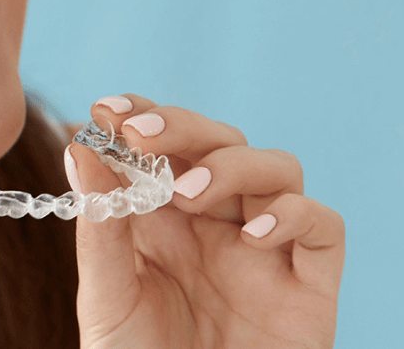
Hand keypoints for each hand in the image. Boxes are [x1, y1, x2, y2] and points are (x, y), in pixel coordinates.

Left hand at [69, 94, 343, 348]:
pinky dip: (293, 214)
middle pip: (220, 141)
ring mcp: (267, 249)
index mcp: (166, 217)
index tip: (106, 108)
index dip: (142, 113)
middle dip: (182, 127)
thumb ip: (99, 226)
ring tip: (187, 193)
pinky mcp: (310, 284)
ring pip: (276, 167)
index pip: (164, 144)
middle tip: (141, 134)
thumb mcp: (106, 296)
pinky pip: (323, 226)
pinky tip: (251, 232)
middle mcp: (219, 223)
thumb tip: (80, 147)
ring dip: (232, 165)